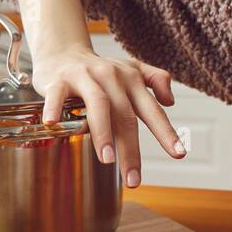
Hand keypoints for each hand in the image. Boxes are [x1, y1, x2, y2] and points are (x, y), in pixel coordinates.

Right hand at [29, 44, 185, 184]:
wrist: (63, 50)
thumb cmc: (101, 69)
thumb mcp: (132, 69)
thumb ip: (156, 80)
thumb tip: (171, 102)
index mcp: (132, 81)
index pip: (152, 110)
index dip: (166, 132)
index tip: (179, 154)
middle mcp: (112, 78)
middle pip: (126, 116)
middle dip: (131, 149)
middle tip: (134, 180)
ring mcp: (86, 77)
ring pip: (98, 105)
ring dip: (103, 133)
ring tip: (107, 160)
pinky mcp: (59, 79)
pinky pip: (58, 94)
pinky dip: (55, 107)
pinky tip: (53, 123)